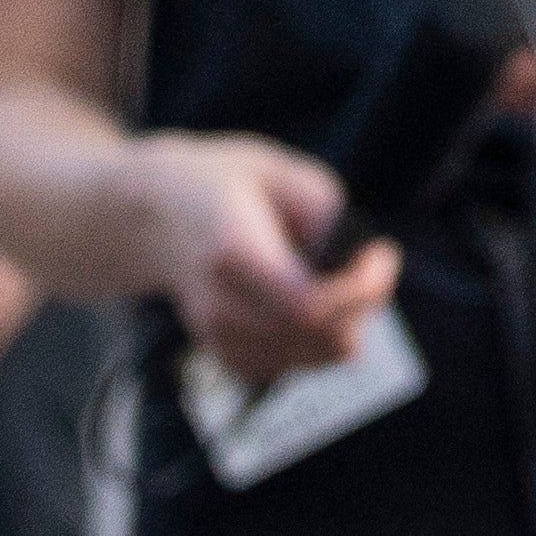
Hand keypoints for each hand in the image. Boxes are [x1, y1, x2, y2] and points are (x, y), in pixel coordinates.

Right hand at [144, 136, 394, 381]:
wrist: (154, 217)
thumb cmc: (221, 186)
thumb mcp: (278, 170)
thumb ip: (324, 212)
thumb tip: (359, 259)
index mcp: (232, 250)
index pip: (307, 305)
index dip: (360, 290)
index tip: (382, 254)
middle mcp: (220, 304)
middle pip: (315, 336)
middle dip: (362, 304)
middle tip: (372, 265)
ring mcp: (218, 336)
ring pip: (311, 358)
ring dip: (345, 323)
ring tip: (344, 278)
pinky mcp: (224, 355)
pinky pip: (293, 365)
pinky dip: (318, 340)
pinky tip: (314, 302)